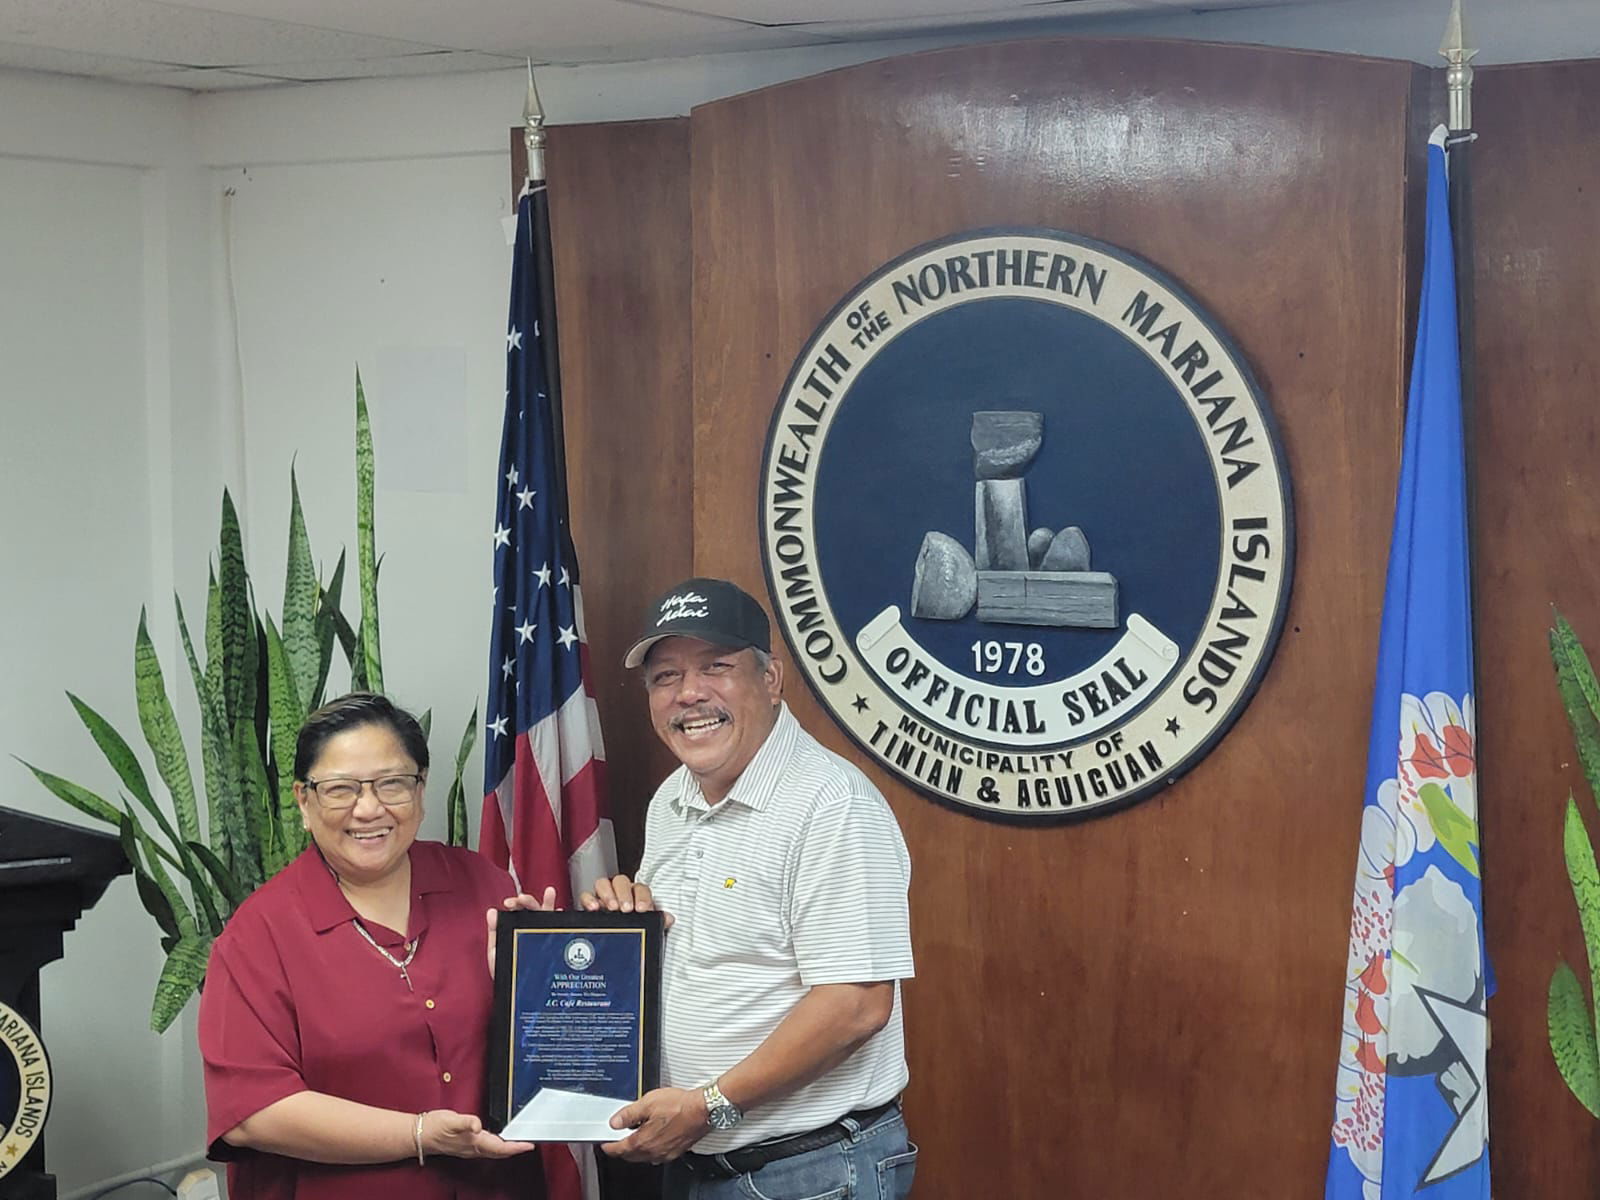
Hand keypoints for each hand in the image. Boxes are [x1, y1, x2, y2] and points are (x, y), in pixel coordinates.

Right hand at [421, 1109, 535, 1158]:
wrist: (419, 1135)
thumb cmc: (434, 1128)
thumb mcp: (451, 1120)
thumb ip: (466, 1122)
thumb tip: (478, 1125)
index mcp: (474, 1142)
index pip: (500, 1148)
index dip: (516, 1147)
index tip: (529, 1145)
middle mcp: (473, 1148)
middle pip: (500, 1151)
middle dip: (515, 1148)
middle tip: (528, 1144)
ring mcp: (469, 1148)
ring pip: (494, 1150)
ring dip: (507, 1148)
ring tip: (518, 1142)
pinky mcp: (465, 1144)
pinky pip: (486, 1147)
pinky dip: (496, 1144)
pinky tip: (497, 1139)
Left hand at [485, 888, 558, 977]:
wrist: (518, 995)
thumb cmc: (507, 974)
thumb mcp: (496, 953)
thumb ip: (493, 933)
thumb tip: (492, 912)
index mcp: (516, 929)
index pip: (517, 911)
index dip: (514, 903)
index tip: (509, 903)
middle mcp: (531, 930)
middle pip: (532, 910)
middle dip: (528, 901)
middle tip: (522, 899)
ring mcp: (543, 936)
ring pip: (547, 916)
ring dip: (547, 902)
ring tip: (549, 892)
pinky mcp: (554, 944)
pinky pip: (560, 930)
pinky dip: (561, 919)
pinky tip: (560, 912)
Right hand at [579, 875, 673, 929]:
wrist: (617, 948)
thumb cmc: (635, 931)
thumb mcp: (648, 927)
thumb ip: (658, 921)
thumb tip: (669, 918)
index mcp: (636, 896)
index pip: (640, 888)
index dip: (642, 896)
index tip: (642, 908)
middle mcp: (619, 893)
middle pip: (621, 881)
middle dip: (624, 894)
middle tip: (626, 908)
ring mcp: (603, 897)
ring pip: (603, 883)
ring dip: (608, 894)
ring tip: (612, 908)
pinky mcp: (590, 905)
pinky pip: (586, 895)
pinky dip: (589, 899)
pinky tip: (594, 908)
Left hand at [600, 1087, 708, 1162]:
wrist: (703, 1110)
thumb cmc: (679, 1106)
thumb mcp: (648, 1102)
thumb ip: (628, 1114)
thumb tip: (615, 1122)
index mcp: (642, 1141)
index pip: (618, 1149)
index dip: (607, 1145)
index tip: (603, 1142)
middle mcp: (652, 1152)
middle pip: (629, 1155)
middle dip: (621, 1148)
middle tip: (616, 1138)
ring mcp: (664, 1154)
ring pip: (643, 1156)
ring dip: (636, 1148)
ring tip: (634, 1135)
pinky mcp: (675, 1152)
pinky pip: (657, 1154)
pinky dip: (650, 1148)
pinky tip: (653, 1137)